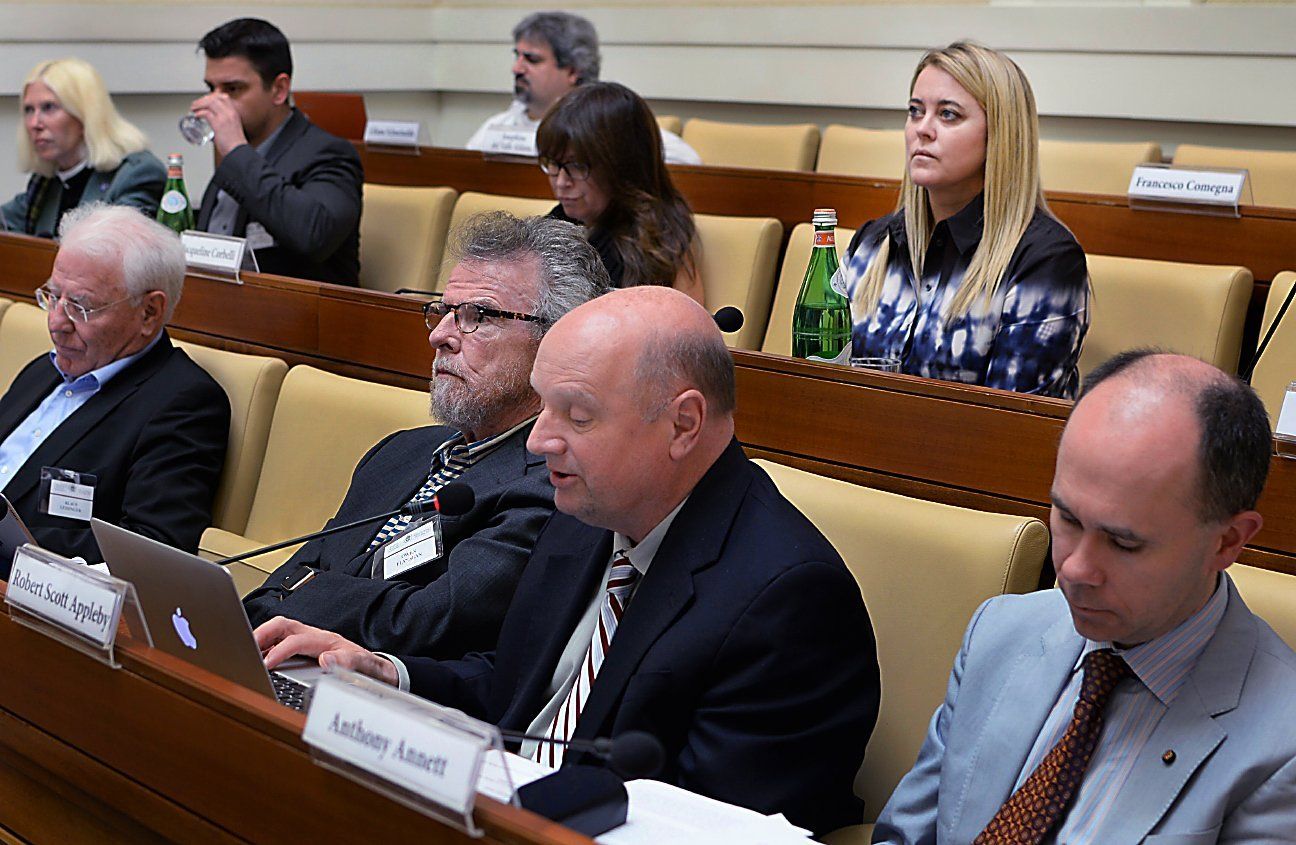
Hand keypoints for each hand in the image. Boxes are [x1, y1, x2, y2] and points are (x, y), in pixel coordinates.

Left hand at [190, 92, 247, 155]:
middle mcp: (230, 113)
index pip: (223, 97)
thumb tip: (213, 121)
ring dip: (199, 104)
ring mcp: (225, 118)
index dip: (212, 96)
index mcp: (235, 113)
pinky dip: (199, 113)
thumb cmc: (235, 143)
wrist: (239, 151)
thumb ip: (225, 121)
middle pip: (214, 98)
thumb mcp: (233, 127)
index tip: (205, 99)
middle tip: (196, 104)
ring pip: (209, 103)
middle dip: (202, 99)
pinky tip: (196, 116)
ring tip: (193, 108)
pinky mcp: (218, 124)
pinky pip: (206, 113)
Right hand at [254, 616, 398, 685]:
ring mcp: (308, 641)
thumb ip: (348, 661)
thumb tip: (326, 659)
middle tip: (245, 648)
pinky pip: (279, 641)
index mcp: (327, 640)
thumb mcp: (364, 666)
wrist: (376, 669)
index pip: (296, 640)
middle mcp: (315, 637)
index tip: (266, 664)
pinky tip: (256, 658)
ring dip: (260, 639)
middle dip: (262, 633)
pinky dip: (265, 647)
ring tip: (244, 652)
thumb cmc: (368, 668)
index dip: (280, 651)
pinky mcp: (304, 648)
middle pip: (283, 625)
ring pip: (278, 631)